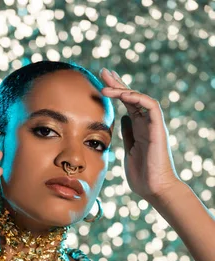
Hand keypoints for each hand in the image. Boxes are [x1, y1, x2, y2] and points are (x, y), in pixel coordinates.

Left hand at [99, 67, 180, 204]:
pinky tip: (123, 95)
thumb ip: (127, 135)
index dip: (115, 91)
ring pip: (139, 98)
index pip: (127, 104)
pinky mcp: (158, 128)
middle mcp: (147, 123)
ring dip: (123, 88)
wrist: (155, 189)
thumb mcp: (129, 151)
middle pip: (132, 96)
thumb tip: (123, 119)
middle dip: (117, 82)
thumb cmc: (142, 175)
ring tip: (105, 84)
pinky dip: (137, 98)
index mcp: (139, 128)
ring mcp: (153, 125)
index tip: (101, 83)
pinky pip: (150, 105)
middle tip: (103, 71)